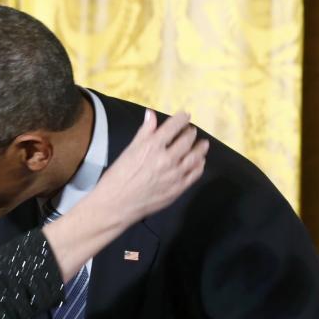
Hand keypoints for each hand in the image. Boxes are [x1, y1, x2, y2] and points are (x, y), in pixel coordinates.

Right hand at [93, 110, 207, 222]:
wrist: (116, 205)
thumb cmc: (118, 177)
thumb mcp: (129, 151)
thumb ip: (144, 132)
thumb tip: (151, 114)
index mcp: (153, 146)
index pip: (174, 125)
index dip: (182, 118)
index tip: (185, 116)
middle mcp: (167, 159)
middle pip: (187, 139)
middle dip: (190, 132)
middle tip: (190, 131)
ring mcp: (174, 175)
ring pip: (195, 156)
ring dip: (200, 147)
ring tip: (202, 144)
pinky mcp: (178, 189)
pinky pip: (195, 174)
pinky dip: (199, 165)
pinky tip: (199, 162)